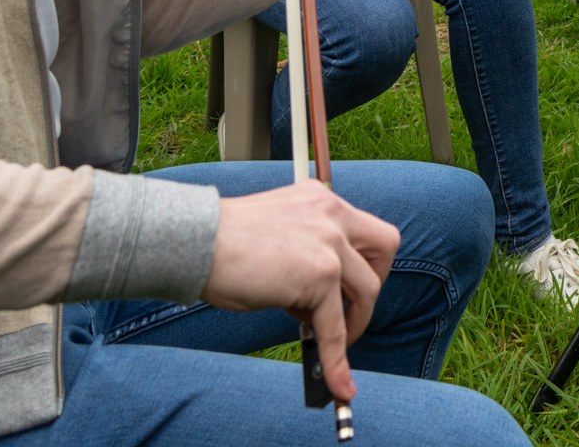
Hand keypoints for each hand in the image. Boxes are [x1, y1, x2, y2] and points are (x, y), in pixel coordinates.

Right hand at [203, 180, 399, 402]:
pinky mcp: (320, 275)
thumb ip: (305, 251)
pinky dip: (337, 358)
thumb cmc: (222, 243)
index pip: (365, 228)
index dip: (364, 261)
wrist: (193, 242)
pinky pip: (336, 326)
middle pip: (385, 247)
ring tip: (329, 338)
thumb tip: (319, 301)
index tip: (348, 287)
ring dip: (354, 322)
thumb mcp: (278, 232)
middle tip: (349, 307)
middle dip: (374, 282)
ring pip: (367, 290)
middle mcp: (332, 213)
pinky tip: (336, 380)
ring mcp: (329, 243)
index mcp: (320, 199)